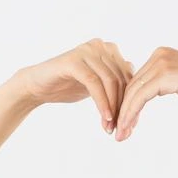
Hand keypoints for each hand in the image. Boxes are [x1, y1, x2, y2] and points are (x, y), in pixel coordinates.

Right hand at [13, 39, 134, 133]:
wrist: (37, 86)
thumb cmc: (68, 87)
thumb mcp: (98, 87)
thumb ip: (116, 88)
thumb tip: (139, 102)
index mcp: (110, 51)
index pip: (130, 77)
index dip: (132, 103)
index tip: (132, 126)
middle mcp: (102, 46)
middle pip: (122, 80)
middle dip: (123, 108)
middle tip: (122, 130)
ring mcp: (88, 51)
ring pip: (110, 83)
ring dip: (112, 109)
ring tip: (110, 128)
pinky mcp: (75, 60)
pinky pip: (95, 84)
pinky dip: (102, 103)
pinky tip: (104, 119)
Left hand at [112, 47, 177, 141]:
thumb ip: (165, 83)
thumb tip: (150, 93)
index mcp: (161, 55)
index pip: (137, 81)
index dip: (128, 103)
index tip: (124, 123)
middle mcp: (159, 55)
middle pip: (132, 86)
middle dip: (123, 111)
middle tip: (119, 132)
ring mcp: (161, 63)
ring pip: (133, 92)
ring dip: (124, 115)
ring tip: (121, 134)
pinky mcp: (165, 75)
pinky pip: (140, 96)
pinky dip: (131, 113)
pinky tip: (128, 127)